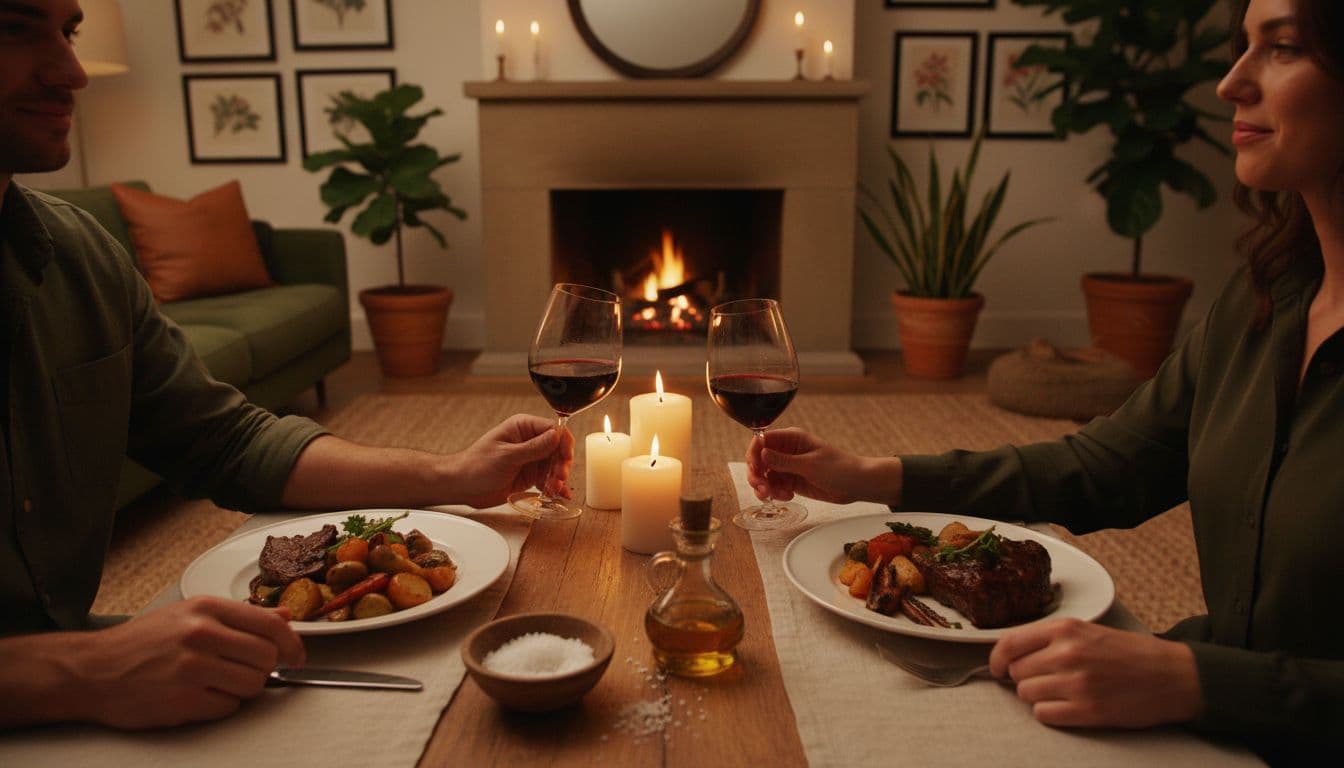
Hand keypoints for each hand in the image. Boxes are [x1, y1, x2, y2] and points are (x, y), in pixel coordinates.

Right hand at [78, 597, 303, 728]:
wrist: (91, 670)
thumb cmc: (142, 642)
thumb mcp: (190, 614)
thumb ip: (240, 616)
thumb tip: (284, 616)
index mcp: (207, 608)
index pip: (271, 625)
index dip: (292, 644)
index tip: (295, 656)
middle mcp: (201, 634)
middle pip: (267, 657)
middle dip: (263, 669)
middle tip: (243, 670)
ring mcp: (192, 668)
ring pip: (253, 685)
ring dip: (243, 689)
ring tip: (216, 682)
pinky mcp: (182, 701)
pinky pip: (228, 708)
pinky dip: (221, 706)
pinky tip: (198, 696)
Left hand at [449, 413, 574, 507]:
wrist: (462, 486)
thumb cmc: (477, 465)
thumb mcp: (507, 456)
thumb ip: (533, 447)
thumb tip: (556, 436)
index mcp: (523, 427)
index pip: (553, 429)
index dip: (563, 443)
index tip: (566, 458)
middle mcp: (529, 440)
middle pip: (558, 449)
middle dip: (562, 464)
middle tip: (559, 478)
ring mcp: (530, 458)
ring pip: (555, 465)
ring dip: (558, 478)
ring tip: (553, 490)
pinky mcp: (529, 475)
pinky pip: (548, 479)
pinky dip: (554, 487)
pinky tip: (558, 494)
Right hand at [747, 428, 901, 504]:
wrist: (857, 484)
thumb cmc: (839, 468)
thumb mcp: (810, 464)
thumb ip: (784, 461)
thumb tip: (761, 454)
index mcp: (791, 438)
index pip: (762, 440)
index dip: (753, 454)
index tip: (754, 470)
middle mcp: (786, 451)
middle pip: (759, 460)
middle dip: (757, 475)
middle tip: (763, 489)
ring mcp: (788, 466)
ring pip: (764, 475)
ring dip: (765, 487)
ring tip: (775, 496)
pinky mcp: (792, 481)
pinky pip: (774, 486)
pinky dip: (775, 493)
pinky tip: (788, 497)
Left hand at [988, 618, 1202, 727]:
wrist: (1173, 675)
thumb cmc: (1130, 653)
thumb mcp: (1087, 631)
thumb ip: (1050, 639)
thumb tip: (1011, 655)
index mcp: (1065, 629)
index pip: (1008, 644)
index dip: (996, 660)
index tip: (997, 669)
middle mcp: (1066, 653)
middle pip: (1015, 672)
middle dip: (1025, 678)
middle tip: (1046, 680)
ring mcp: (1076, 683)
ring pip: (1026, 694)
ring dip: (1037, 696)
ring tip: (1062, 692)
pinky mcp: (1087, 710)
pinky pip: (1043, 715)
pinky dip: (1050, 713)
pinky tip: (1068, 707)